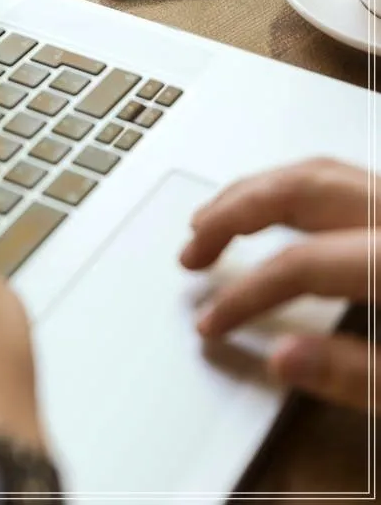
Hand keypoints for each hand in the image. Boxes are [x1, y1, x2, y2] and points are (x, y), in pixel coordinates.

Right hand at [180, 158, 380, 412]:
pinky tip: (267, 210)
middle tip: (192, 246)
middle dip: (232, 213)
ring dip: (255, 190)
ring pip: (314, 172)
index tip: (212, 321)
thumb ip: (355, 375)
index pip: (300, 263)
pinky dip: (286, 188)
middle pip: (299, 190)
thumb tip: (282, 359)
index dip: (247, 294)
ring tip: (213, 219)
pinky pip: (332, 178)